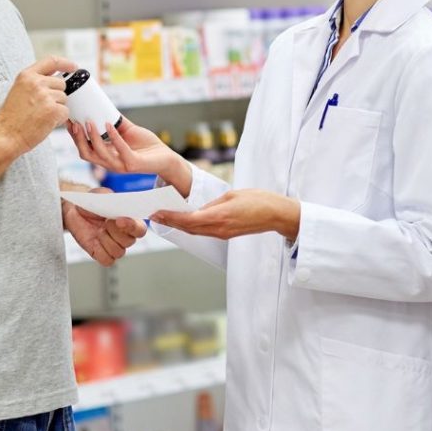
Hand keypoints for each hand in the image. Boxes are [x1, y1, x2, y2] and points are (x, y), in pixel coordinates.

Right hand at [0, 55, 76, 153]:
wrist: (5, 135)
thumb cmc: (11, 118)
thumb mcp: (19, 91)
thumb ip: (35, 82)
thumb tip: (54, 80)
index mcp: (27, 75)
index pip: (51, 61)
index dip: (65, 63)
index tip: (73, 67)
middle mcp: (37, 83)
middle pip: (61, 84)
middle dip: (56, 95)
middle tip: (42, 107)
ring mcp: (45, 96)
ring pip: (64, 99)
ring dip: (56, 108)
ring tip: (40, 116)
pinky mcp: (53, 110)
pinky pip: (65, 112)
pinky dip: (58, 119)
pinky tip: (44, 123)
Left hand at [63, 191, 145, 266]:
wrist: (75, 210)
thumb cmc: (91, 202)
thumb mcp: (101, 195)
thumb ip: (110, 198)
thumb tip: (116, 205)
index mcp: (129, 220)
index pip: (140, 230)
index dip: (133, 227)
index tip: (119, 220)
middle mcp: (124, 235)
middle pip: (129, 242)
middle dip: (116, 232)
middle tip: (106, 222)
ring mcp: (113, 245)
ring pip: (119, 252)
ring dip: (107, 241)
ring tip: (99, 230)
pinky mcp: (101, 254)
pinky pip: (107, 260)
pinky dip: (100, 251)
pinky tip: (95, 241)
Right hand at [66, 117, 185, 185]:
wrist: (166, 158)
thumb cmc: (147, 146)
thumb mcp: (128, 131)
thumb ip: (116, 123)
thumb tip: (104, 107)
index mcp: (107, 156)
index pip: (84, 149)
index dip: (74, 137)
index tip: (69, 121)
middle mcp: (110, 163)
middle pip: (86, 154)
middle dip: (77, 139)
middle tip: (74, 123)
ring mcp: (121, 165)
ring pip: (100, 154)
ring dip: (92, 137)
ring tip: (89, 122)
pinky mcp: (133, 164)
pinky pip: (120, 150)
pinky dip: (114, 137)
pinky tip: (109, 124)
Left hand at [151, 189, 300, 241]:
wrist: (276, 214)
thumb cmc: (258, 200)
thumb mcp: (232, 195)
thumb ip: (212, 203)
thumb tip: (198, 209)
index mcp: (220, 216)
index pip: (189, 220)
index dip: (171, 218)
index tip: (158, 213)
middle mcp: (219, 229)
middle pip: (188, 228)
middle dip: (170, 222)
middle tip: (155, 215)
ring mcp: (223, 234)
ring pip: (195, 232)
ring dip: (179, 225)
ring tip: (165, 218)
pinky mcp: (227, 234)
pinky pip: (204, 232)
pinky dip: (191, 227)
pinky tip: (184, 221)